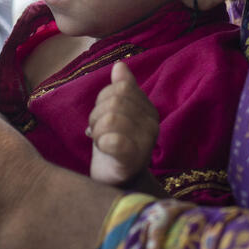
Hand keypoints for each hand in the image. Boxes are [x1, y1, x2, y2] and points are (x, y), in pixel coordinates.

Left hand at [87, 62, 162, 193]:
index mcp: (149, 110)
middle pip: (115, 100)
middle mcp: (152, 124)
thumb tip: (120, 65)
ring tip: (99, 141)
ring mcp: (145, 143)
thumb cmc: (114, 144)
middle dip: (97, 115)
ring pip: (110, 118)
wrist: (115, 182)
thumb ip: (121, 90)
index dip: (103, 99)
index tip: (102, 116)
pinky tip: (104, 149)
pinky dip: (102, 142)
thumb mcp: (116, 113)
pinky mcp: (132, 161)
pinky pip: (114, 141)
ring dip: (96, 130)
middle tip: (97, 131)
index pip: (120, 87)